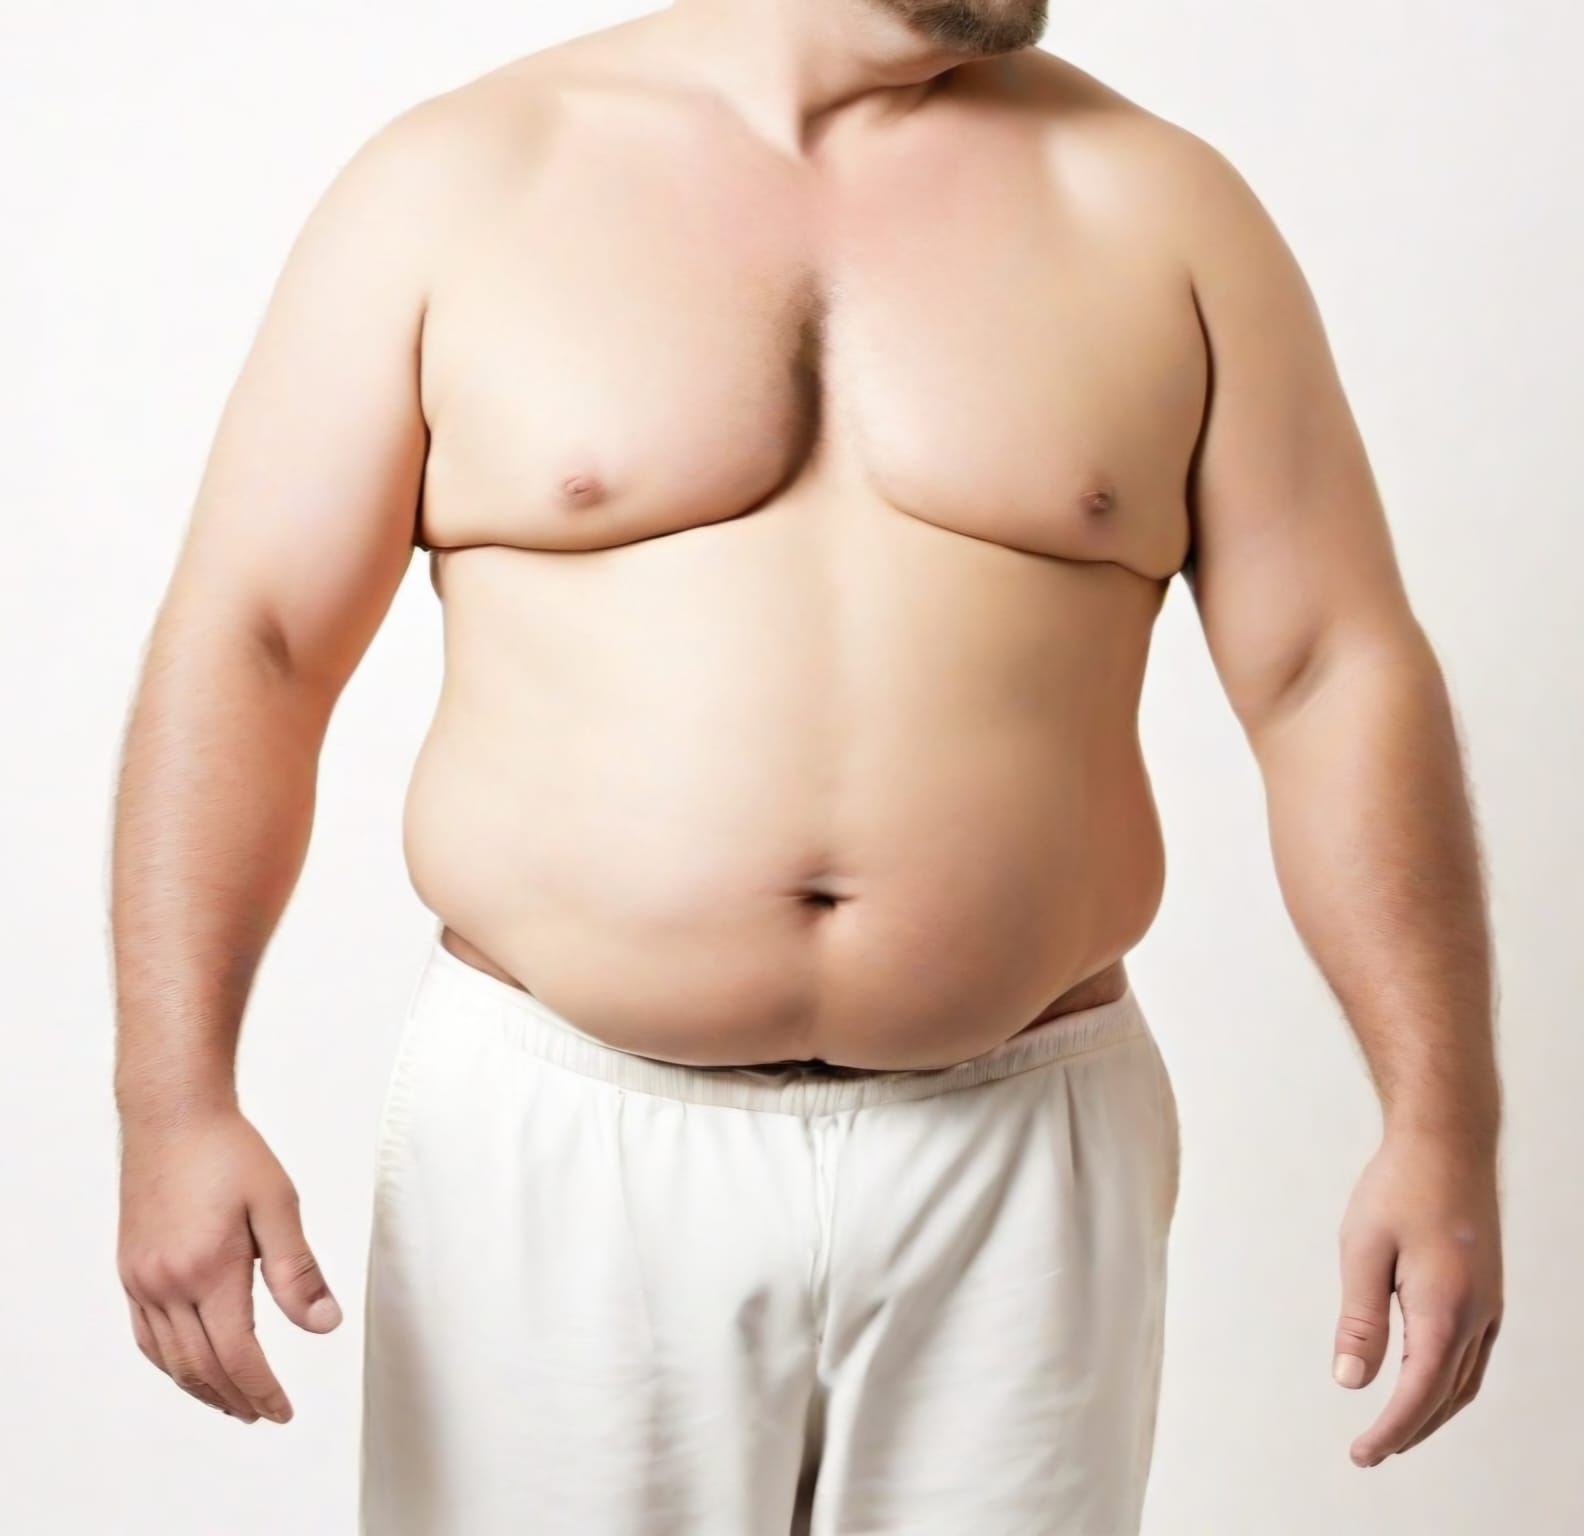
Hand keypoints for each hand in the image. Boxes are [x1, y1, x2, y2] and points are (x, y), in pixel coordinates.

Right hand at [117, 1107, 341, 1423]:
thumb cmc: (229, 1152)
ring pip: (169, 1359)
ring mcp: (142, 1280)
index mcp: (208, 1271)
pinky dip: (170, 1363)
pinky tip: (190, 1366)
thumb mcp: (279, 1205)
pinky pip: (146, 1336)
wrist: (173, 1117)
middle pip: (202, 1366)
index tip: (283, 1410)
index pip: (238, 1355)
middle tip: (264, 1414)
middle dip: (236, 1398)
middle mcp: (167, 1283)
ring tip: (232, 1402)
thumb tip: (324, 1324)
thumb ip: (299, 1271)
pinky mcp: (130, 1270)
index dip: (264, 1390)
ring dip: (202, 1389)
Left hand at [1332, 1127, 1502, 1465]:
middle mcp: (1477, 1315)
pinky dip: (1447, 1382)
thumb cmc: (1399, 1187)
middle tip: (1370, 1452)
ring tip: (1393, 1427)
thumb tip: (1350, 1382)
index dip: (1391, 1430)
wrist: (1448, 1140)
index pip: (1419, 1393)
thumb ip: (1359, 1320)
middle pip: (1445, 1395)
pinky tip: (1423, 1381)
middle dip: (1409, 1429)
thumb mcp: (1362, 1249)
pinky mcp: (1486, 1290)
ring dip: (1430, 1410)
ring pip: (1464, 1380)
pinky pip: (1471, 1355)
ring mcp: (1488, 1303)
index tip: (1362, 1455)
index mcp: (1444, 1309)